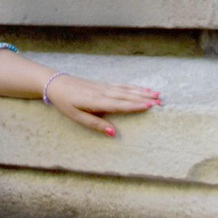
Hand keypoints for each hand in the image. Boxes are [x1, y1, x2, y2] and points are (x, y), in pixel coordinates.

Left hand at [44, 74, 160, 136]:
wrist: (56, 84)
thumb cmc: (65, 103)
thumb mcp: (76, 117)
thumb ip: (95, 124)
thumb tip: (113, 132)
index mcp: (96, 101)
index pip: (119, 104)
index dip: (134, 105)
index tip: (148, 106)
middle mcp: (103, 92)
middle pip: (127, 95)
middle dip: (144, 98)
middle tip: (160, 101)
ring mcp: (104, 87)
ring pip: (126, 89)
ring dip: (142, 91)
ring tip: (156, 94)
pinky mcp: (103, 84)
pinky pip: (121, 85)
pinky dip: (133, 87)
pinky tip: (141, 88)